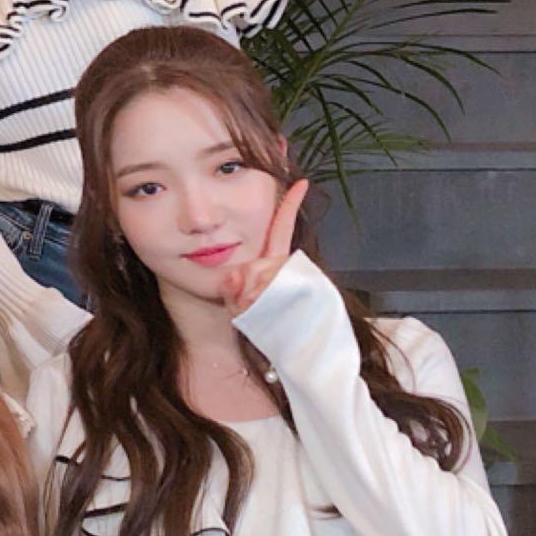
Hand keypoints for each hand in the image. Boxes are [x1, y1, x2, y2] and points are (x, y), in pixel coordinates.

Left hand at [221, 179, 308, 316]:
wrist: (291, 352)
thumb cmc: (263, 327)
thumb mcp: (239, 301)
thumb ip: (235, 285)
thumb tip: (233, 276)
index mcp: (277, 263)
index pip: (282, 229)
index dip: (289, 205)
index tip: (300, 182)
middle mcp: (289, 270)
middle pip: (258, 266)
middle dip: (244, 289)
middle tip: (248, 305)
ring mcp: (297, 284)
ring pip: (261, 282)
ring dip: (250, 303)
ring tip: (257, 314)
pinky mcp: (302, 299)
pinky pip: (268, 296)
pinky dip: (257, 307)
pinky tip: (264, 314)